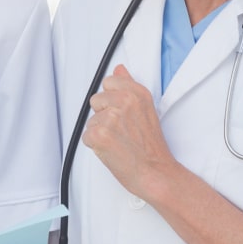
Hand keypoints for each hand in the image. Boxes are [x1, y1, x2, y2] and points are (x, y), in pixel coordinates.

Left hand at [82, 65, 177, 198]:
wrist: (156, 173)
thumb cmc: (151, 148)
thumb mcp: (146, 109)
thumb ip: (129, 86)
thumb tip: (119, 69)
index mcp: (137, 93)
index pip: (108, 82)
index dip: (111, 101)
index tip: (122, 113)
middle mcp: (125, 102)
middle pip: (96, 101)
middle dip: (104, 117)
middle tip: (122, 132)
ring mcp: (111, 118)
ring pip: (91, 120)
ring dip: (100, 133)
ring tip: (119, 142)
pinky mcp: (100, 134)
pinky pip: (86, 137)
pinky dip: (95, 147)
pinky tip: (112, 150)